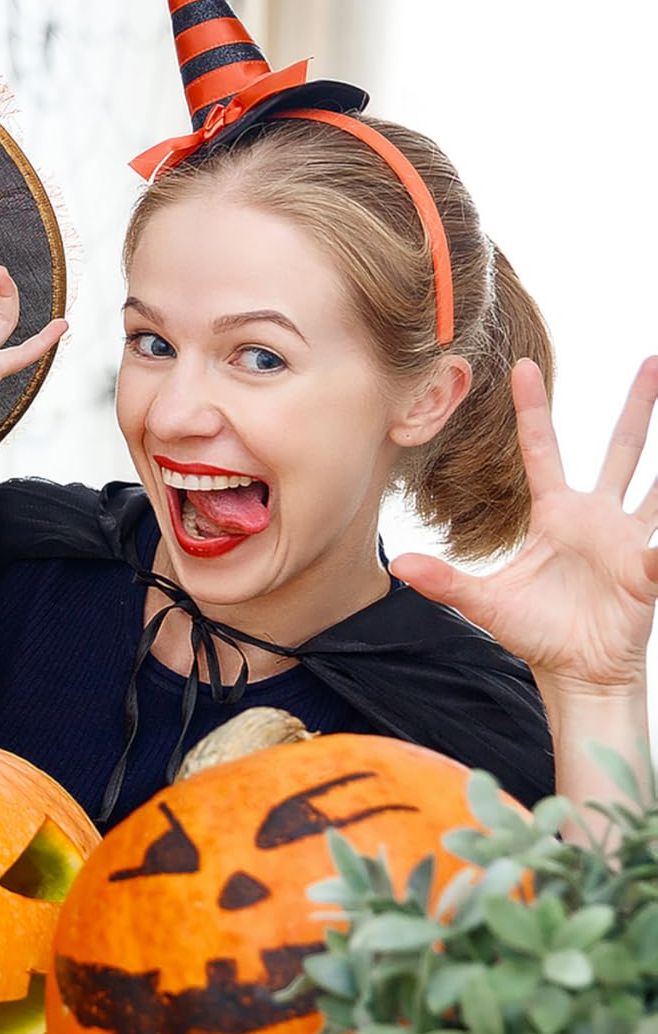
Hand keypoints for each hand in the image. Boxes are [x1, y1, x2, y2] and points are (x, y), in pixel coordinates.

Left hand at [393, 356, 657, 699]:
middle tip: (652, 361)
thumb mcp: (484, 603)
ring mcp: (627, 537)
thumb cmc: (535, 633)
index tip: (526, 365)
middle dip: (638, 406)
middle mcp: (595, 516)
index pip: (542, 448)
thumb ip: (445, 581)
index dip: (534, 408)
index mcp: (555, 514)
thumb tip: (400, 564)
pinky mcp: (647, 566)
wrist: (575, 672)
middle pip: (621, 449)